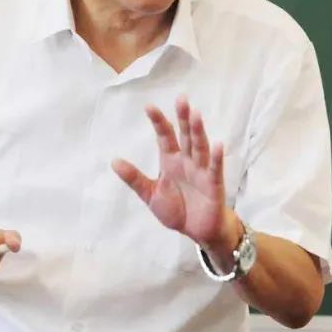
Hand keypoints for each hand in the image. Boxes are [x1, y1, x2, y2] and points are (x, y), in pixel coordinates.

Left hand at [112, 96, 234, 248]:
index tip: (149, 106)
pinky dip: (217, 157)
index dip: (158, 122)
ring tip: (196, 115)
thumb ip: (134, 178)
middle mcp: (186, 161)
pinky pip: (215, 169)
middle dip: (183, 118)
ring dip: (198, 132)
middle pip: (184, 136)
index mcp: (170, 161)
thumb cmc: (177, 209)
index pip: (164, 137)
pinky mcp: (213, 184)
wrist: (196, 232)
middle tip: (181, 99)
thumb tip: (113, 161)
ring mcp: (201, 171)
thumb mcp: (150, 195)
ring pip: (199, 147)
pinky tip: (217, 144)